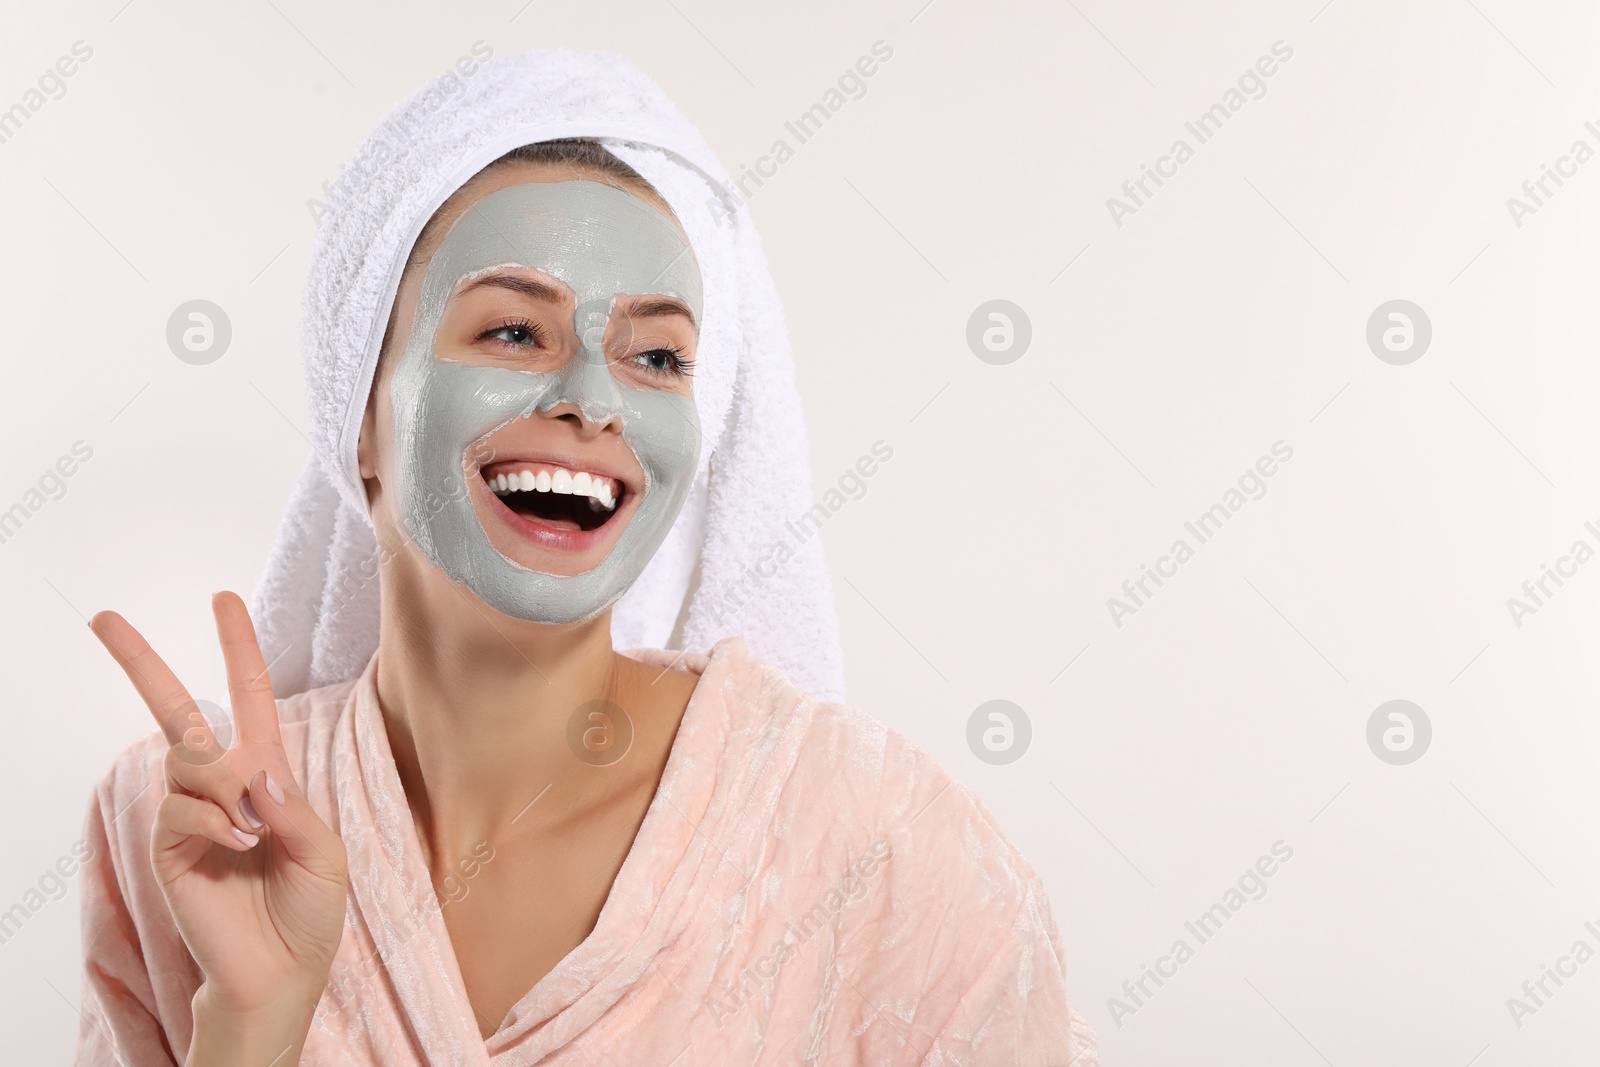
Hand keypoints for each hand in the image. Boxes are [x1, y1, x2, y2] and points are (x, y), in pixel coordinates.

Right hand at [90, 592, 348, 1029]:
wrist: (284, 971)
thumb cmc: (310, 910)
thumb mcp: (324, 850)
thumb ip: (291, 805)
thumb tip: (248, 770)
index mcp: (266, 776)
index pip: (250, 700)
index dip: (238, 649)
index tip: (222, 599)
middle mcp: (222, 787)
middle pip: (174, 712)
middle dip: (140, 662)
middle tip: (103, 617)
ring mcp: (190, 815)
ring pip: (190, 762)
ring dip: (226, 787)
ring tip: (255, 831)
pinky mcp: (169, 848)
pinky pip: (183, 809)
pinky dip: (217, 822)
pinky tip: (240, 847)